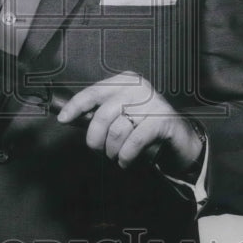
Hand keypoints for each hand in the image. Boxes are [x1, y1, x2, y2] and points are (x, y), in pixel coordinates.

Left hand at [57, 71, 203, 177]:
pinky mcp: (163, 121)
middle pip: (103, 115)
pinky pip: (134, 141)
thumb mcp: (121, 114)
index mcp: (125, 81)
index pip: (94, 92)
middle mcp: (139, 88)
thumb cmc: (144, 126)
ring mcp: (153, 102)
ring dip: (112, 151)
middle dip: (95, 139)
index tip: (63, 119)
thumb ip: (100, 112)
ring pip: (117, 131)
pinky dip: (126, 156)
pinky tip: (125, 161)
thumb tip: (71, 117)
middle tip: (98, 151)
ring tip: (115, 156)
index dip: (76, 106)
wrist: (179, 138)